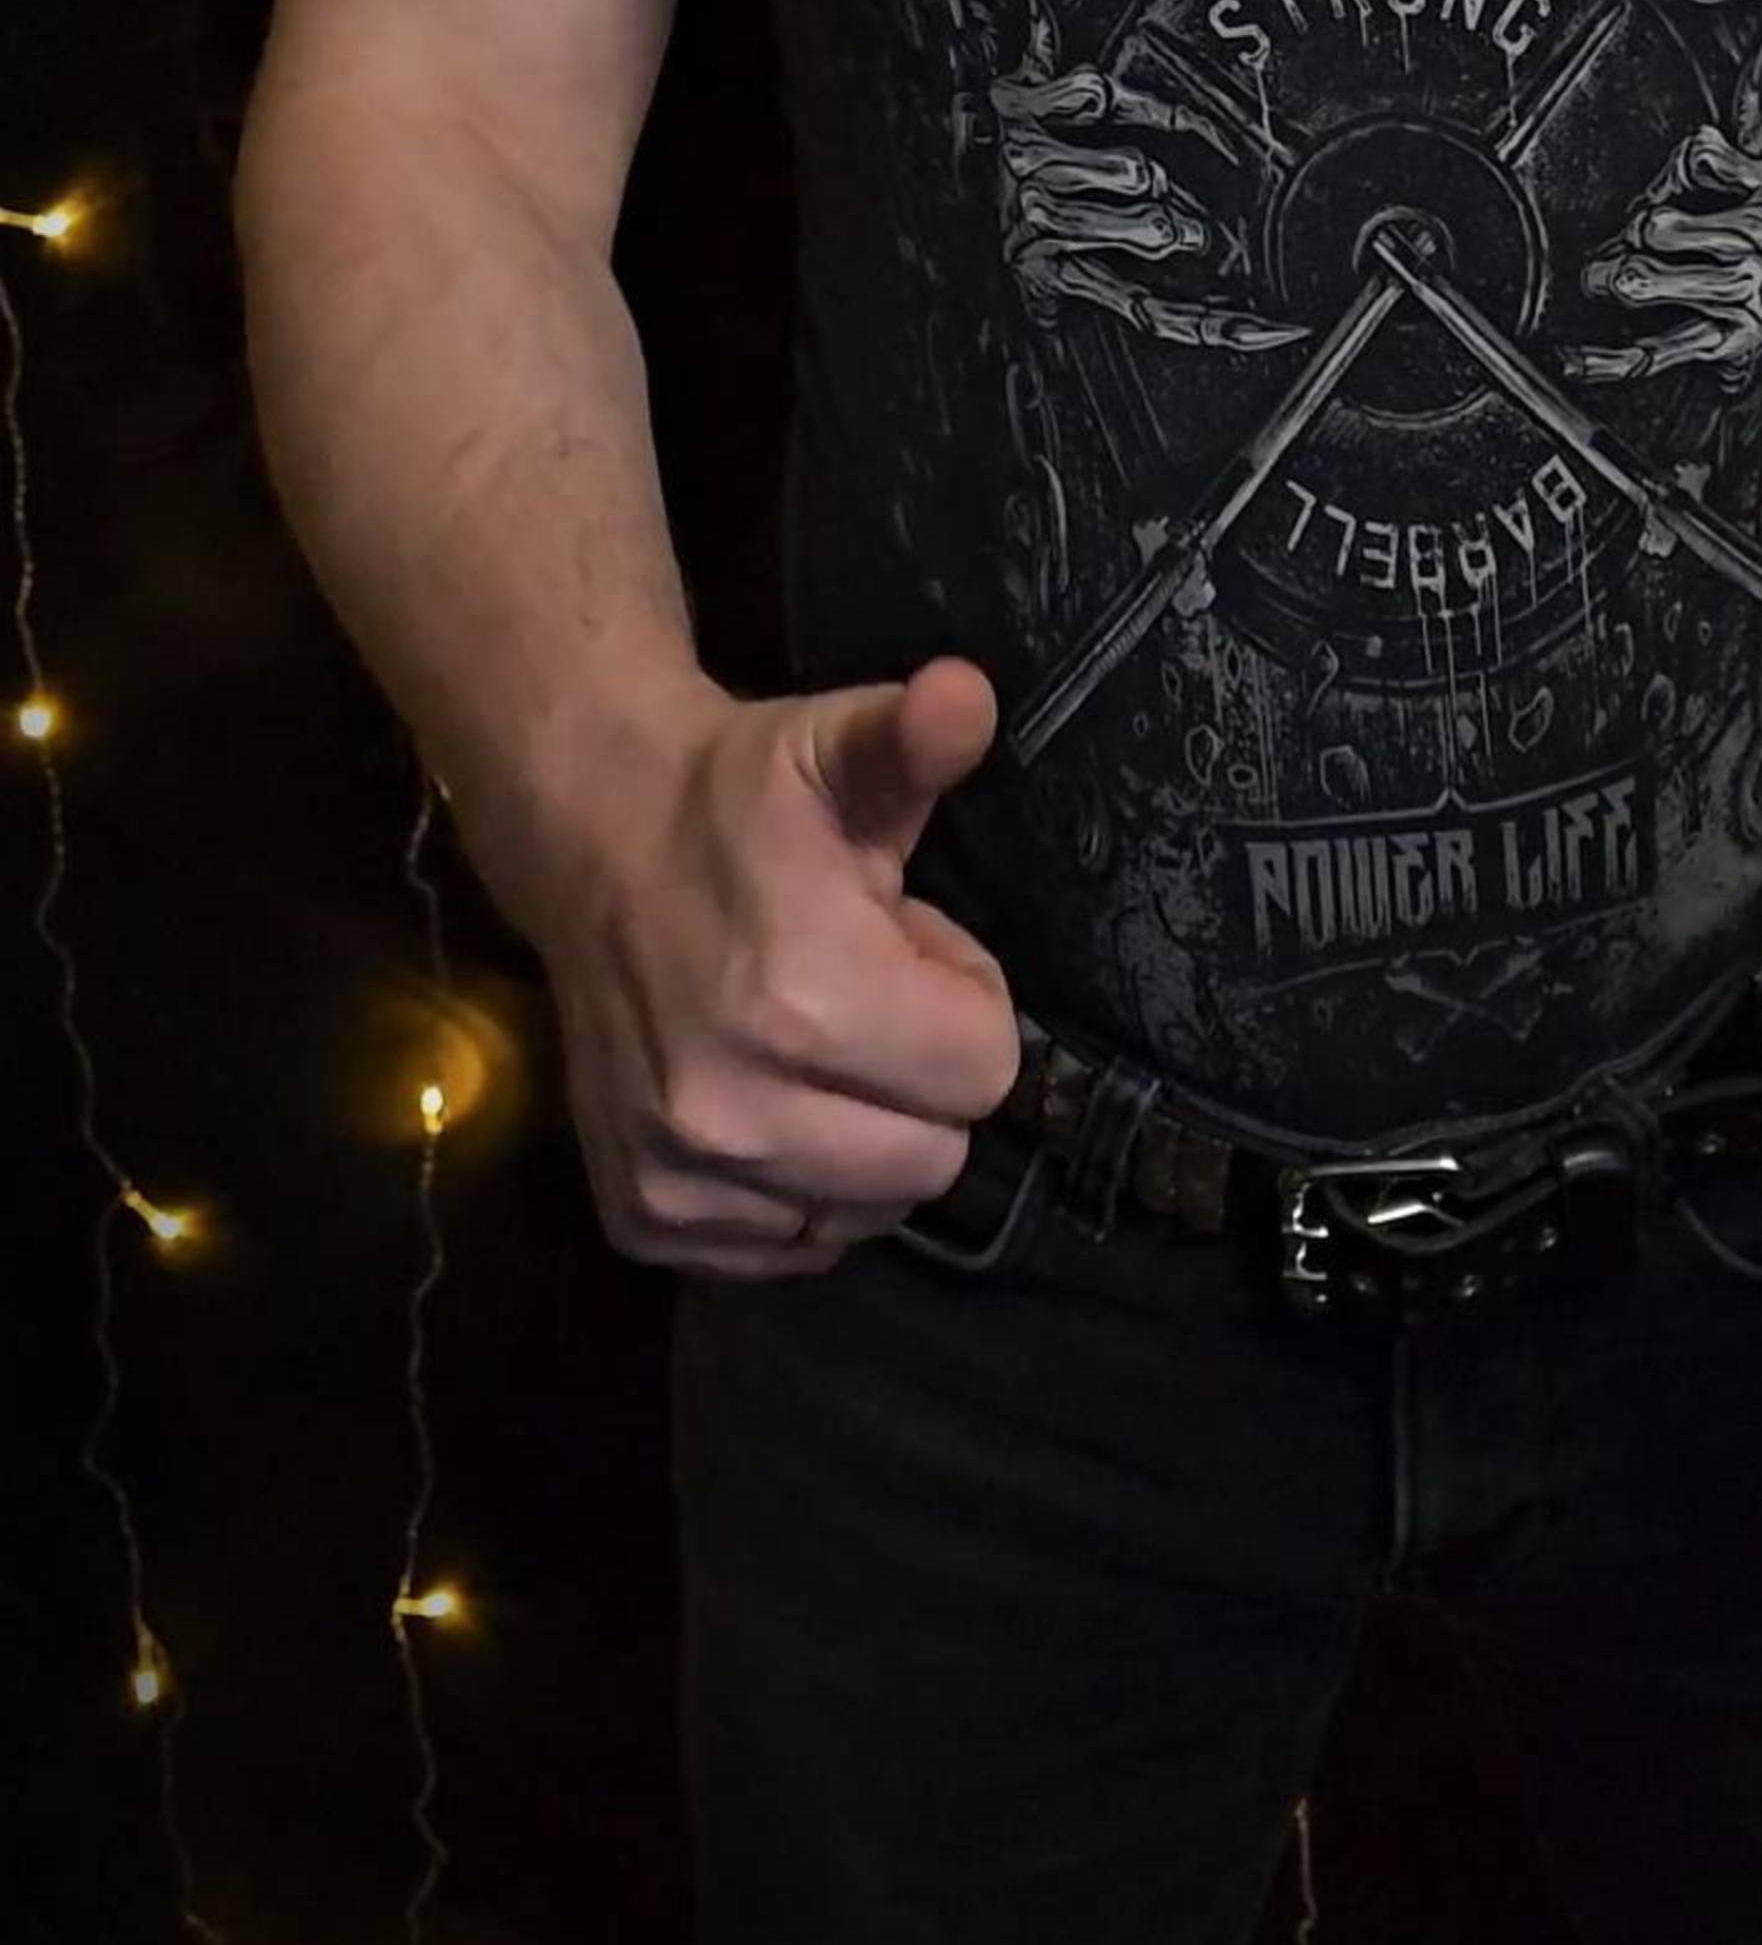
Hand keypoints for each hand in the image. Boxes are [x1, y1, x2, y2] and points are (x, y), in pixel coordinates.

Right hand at [537, 656, 1024, 1281]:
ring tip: (813, 1041)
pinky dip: (794, 1188)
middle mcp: (736, 1110)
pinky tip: (764, 1096)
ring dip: (862, 1139)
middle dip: (922, 1078)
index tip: (907, 942)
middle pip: (933, 1160)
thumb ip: (917, 735)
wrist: (593, 837)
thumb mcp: (838, 749)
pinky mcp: (644, 1217)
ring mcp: (681, 1175)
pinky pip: (783, 1247)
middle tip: (864, 994)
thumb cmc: (742, 797)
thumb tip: (967, 697)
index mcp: (803, 998)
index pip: (984, 1072)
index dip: (965, 998)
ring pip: (861, 1215)